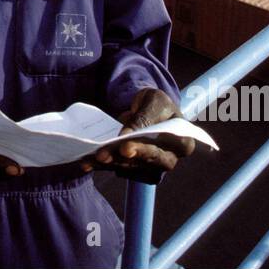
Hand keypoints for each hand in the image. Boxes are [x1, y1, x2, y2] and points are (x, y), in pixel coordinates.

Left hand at [80, 88, 195, 183]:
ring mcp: (151, 165)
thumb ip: (144, 116)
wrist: (149, 108)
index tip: (125, 147)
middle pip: (144, 163)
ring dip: (108, 163)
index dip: (144, 151)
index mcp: (182, 143)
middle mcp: (168, 159)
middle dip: (121, 159)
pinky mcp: (135, 166)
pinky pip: (117, 167)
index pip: (163, 151)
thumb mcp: (155, 101)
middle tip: (102, 155)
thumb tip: (126, 135)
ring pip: (128, 167)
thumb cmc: (158, 104)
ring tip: (89, 159)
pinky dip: (102, 165)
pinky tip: (86, 162)